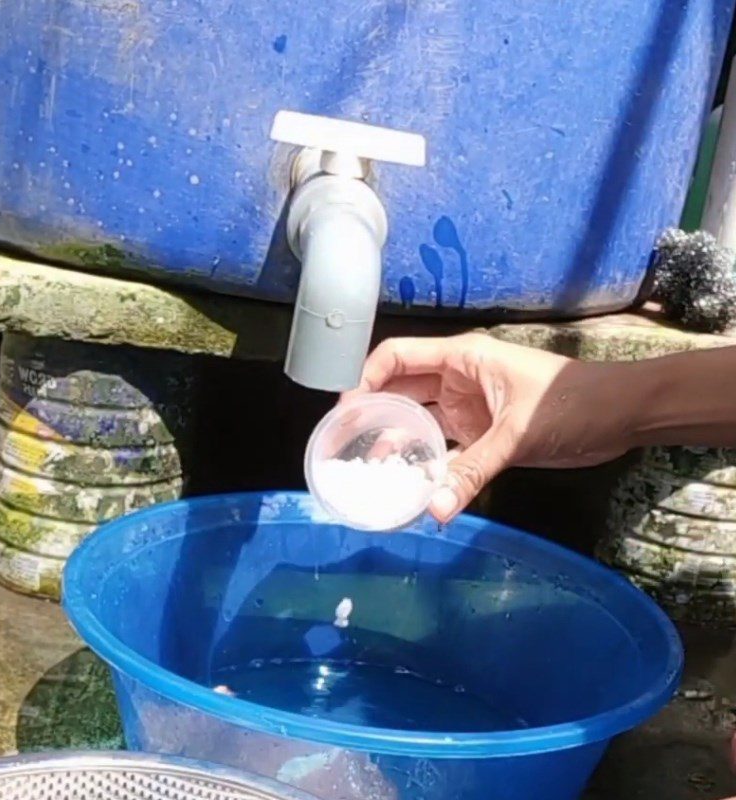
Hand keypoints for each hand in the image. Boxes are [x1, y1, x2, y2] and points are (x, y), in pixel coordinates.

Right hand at [345, 333, 641, 523]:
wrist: (620, 415)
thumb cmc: (570, 404)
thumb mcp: (517, 435)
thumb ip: (472, 472)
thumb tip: (433, 511)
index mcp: (460, 360)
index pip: (396, 357)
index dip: (364, 379)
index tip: (344, 414)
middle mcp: (456, 381)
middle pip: (400, 390)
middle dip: (372, 413)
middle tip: (344, 447)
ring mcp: (468, 408)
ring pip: (419, 421)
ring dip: (396, 442)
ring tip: (369, 471)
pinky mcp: (482, 435)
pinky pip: (444, 449)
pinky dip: (428, 465)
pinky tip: (410, 486)